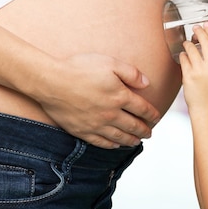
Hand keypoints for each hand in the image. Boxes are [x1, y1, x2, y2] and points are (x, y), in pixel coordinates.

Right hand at [36, 53, 160, 148]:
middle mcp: (111, 114)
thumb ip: (131, 73)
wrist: (51, 81)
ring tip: (137, 141)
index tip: (156, 117)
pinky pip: (101, 142)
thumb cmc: (80, 68)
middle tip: (149, 133)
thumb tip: (147, 84)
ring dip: (131, 140)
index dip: (152, 114)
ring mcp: (96, 125)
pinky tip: (116, 145)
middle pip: (133, 126)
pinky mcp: (82, 131)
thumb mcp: (110, 63)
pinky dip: (112, 145)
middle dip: (144, 130)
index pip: (143, 109)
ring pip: (119, 137)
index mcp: (120, 96)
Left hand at [179, 23, 207, 114]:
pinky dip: (183, 55)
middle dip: (199, 32)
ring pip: (192, 48)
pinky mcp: (189, 75)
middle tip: (195, 28)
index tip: (206, 26)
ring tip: (187, 45)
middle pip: (205, 41)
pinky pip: (184, 58)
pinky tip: (184, 57)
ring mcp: (200, 71)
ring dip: (188, 44)